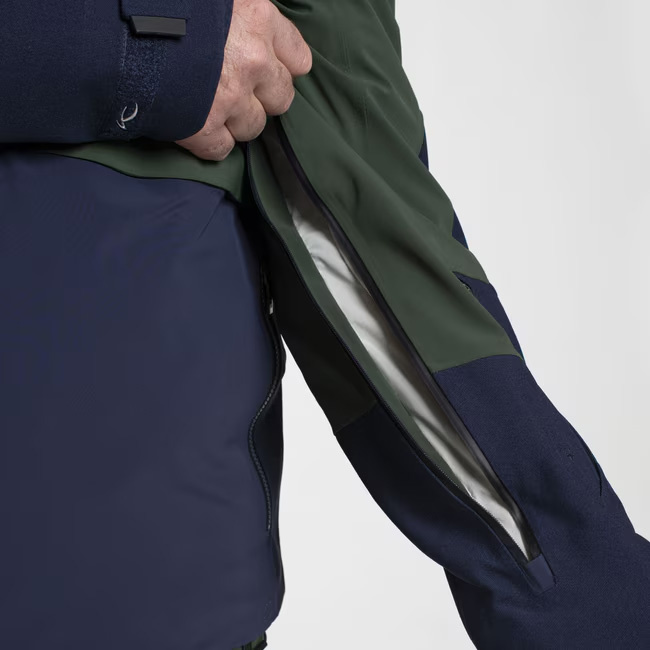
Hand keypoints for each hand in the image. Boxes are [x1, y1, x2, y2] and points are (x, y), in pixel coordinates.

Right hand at [175, 0, 311, 160]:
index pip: (298, 59)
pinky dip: (211, 142)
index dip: (282, 67)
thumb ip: (236, 12)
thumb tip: (236, 27)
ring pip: (254, 127)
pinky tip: (195, 125)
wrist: (115, 24)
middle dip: (263, 98)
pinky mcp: (202, 127)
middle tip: (237, 89)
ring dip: (237, 122)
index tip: (268, 69)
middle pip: (282, 98)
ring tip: (210, 105)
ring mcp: (230, 98)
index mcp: (259, 19)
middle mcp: (253, 61)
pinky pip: (222, 149)